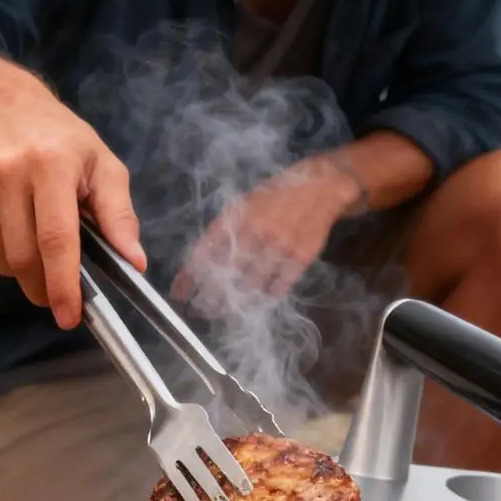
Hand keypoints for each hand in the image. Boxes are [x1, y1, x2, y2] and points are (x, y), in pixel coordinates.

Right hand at [0, 68, 143, 327]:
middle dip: (44, 288)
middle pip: (24, 259)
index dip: (63, 285)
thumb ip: (119, 214)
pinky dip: (2, 251)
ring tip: (39, 243)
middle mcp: (5, 173)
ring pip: (1, 260)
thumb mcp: (101, 163)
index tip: (69, 315)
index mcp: (50, 165)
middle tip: (59, 293)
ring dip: (24, 270)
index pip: (56, 239)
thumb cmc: (57, 137)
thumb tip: (135, 261)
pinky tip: (13, 224)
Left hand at [171, 158, 363, 314]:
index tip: (180, 292)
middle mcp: (256, 230)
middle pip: (226, 272)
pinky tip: (258, 301)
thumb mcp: (245, 203)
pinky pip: (279, 284)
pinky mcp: (301, 256)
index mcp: (237, 216)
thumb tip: (201, 260)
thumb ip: (225, 229)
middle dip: (210, 295)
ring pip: (252, 283)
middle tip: (201, 309)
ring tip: (223, 312)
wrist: (320, 188)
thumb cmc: (276, 196)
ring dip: (235, 301)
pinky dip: (268, 295)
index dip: (191, 274)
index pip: (206, 250)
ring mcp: (279, 245)